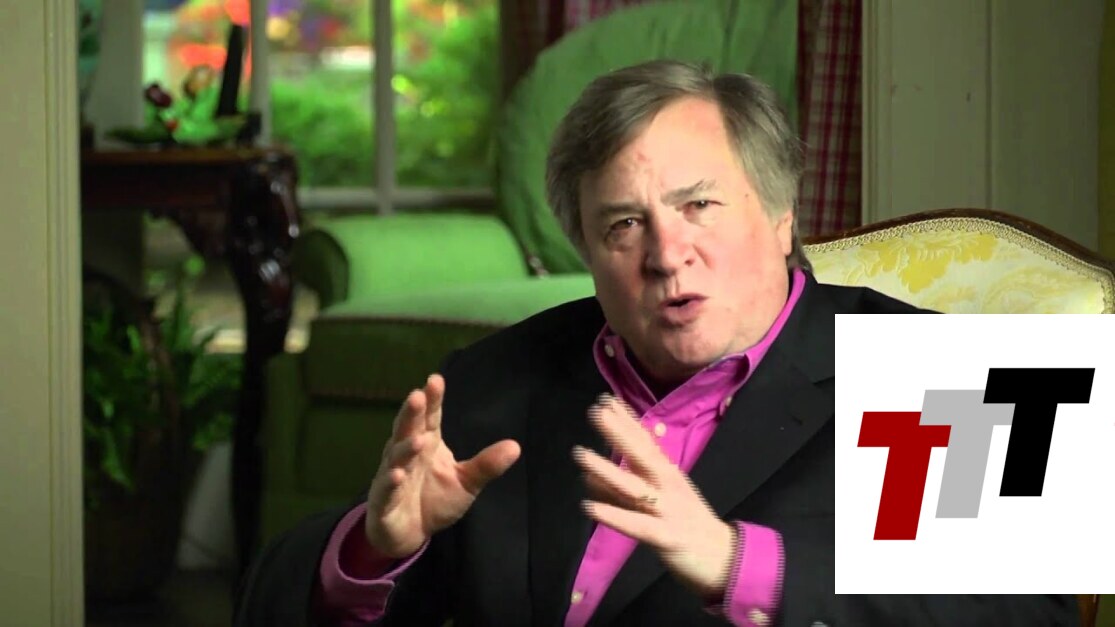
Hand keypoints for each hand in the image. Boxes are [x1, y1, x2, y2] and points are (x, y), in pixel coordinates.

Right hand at [365, 374, 520, 557]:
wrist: (409, 534)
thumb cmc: (435, 500)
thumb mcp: (466, 482)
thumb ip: (486, 465)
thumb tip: (516, 446)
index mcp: (428, 444)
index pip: (430, 418)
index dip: (432, 400)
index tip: (436, 380)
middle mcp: (407, 454)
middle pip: (409, 429)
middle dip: (412, 413)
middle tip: (418, 395)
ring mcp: (392, 475)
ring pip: (396, 456)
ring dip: (406, 448)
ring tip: (419, 440)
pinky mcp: (383, 500)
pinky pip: (386, 488)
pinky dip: (391, 481)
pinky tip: (397, 474)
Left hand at [574, 395, 735, 598]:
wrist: (723, 557)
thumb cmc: (688, 523)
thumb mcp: (663, 496)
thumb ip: (630, 485)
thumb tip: (592, 474)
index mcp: (668, 474)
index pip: (646, 442)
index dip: (626, 420)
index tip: (606, 400)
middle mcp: (668, 485)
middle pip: (640, 454)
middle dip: (617, 432)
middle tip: (595, 411)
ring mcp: (667, 509)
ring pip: (633, 486)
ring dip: (606, 469)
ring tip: (580, 454)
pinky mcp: (665, 536)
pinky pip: (635, 524)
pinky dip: (613, 515)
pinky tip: (590, 507)